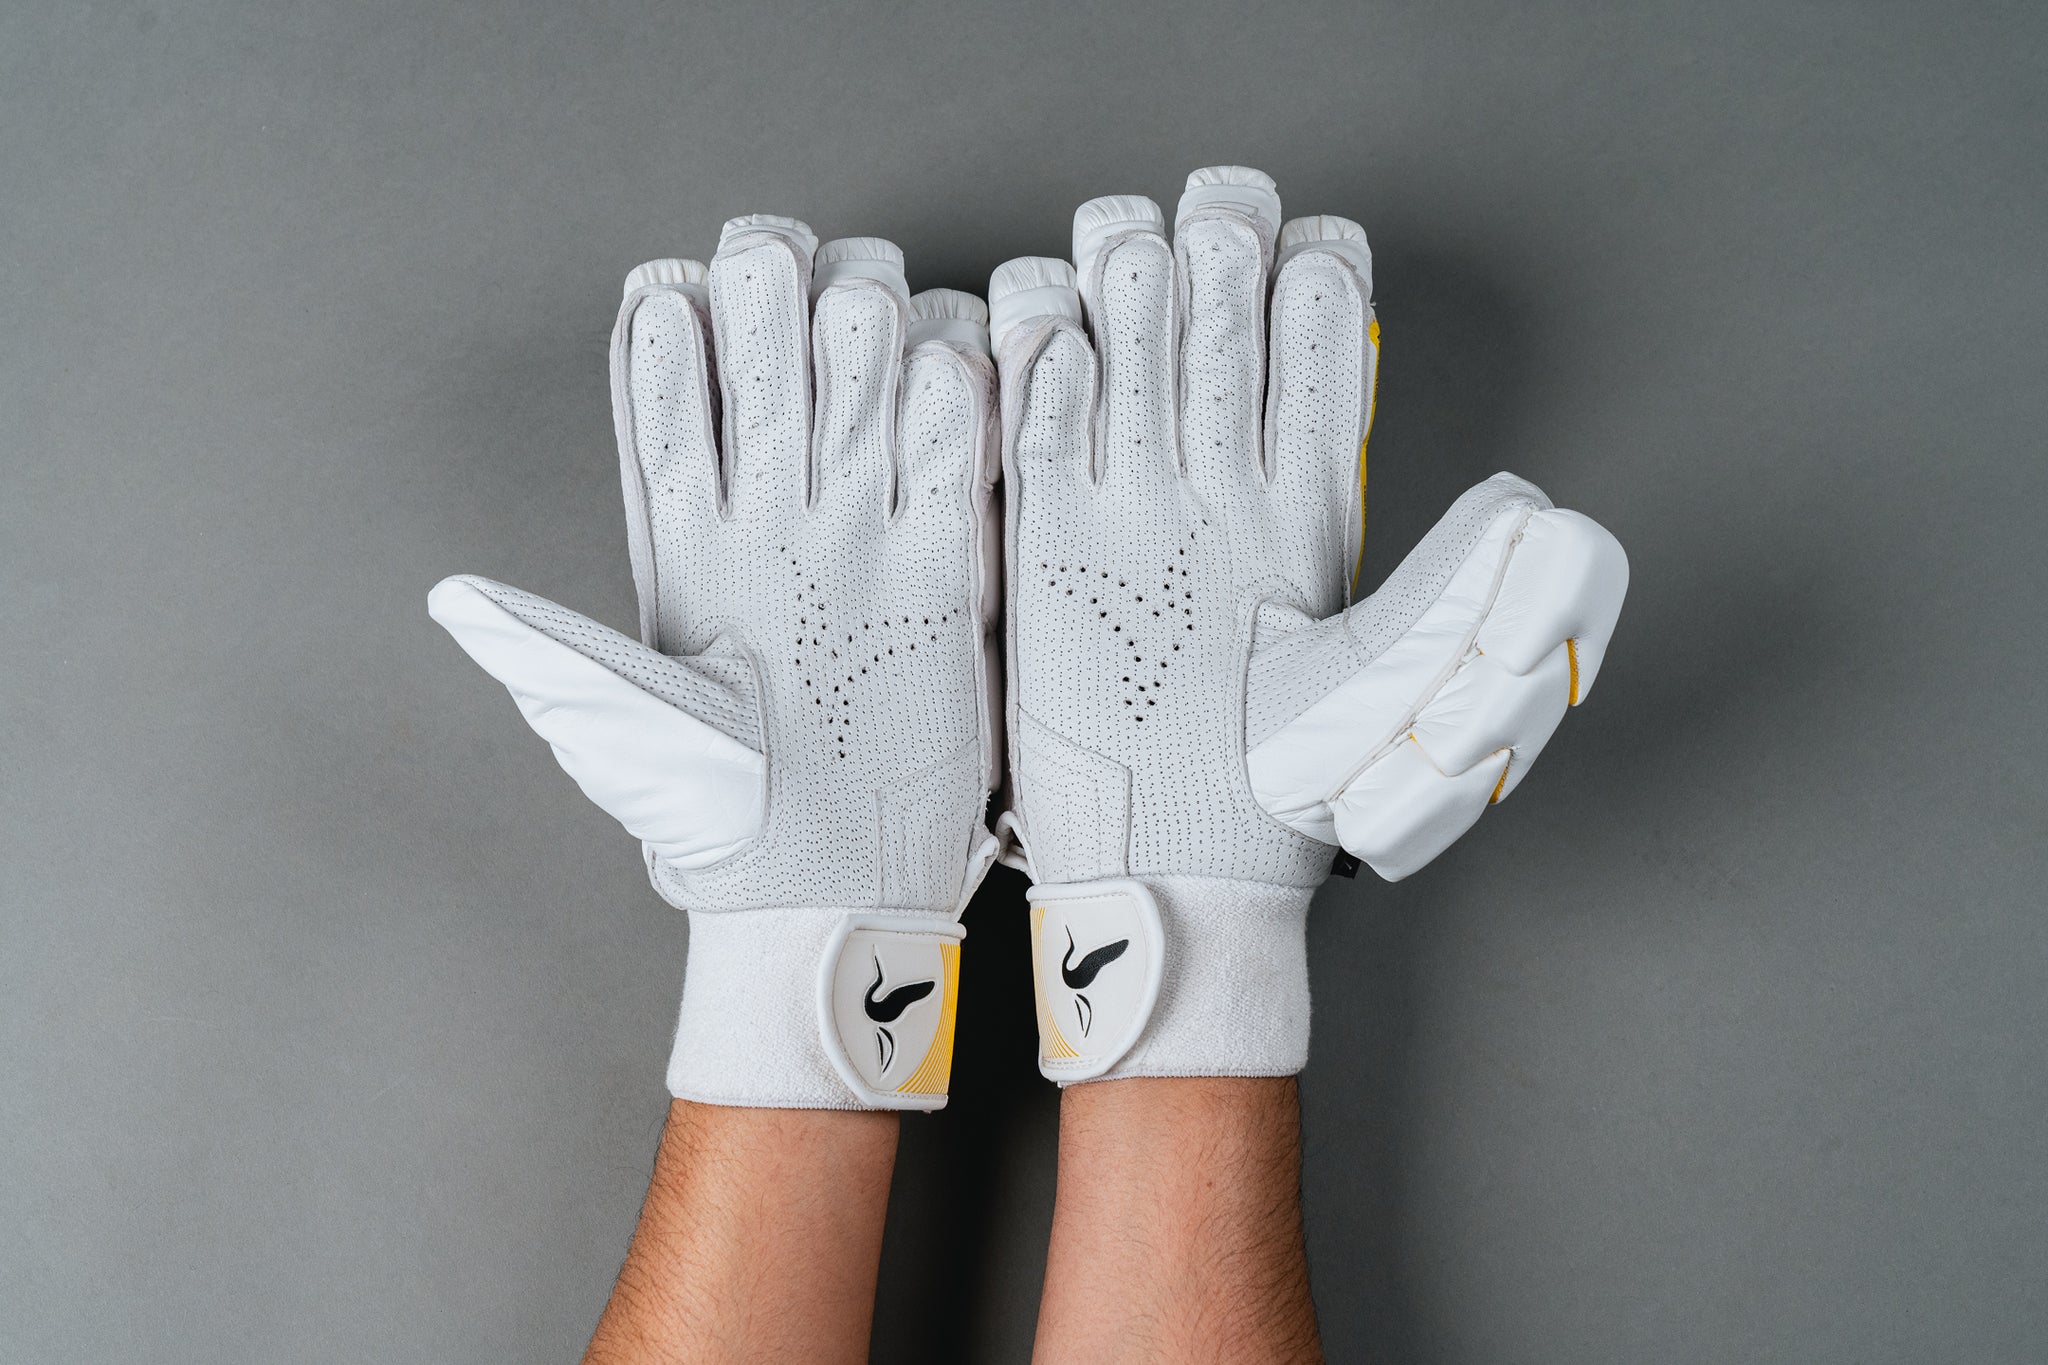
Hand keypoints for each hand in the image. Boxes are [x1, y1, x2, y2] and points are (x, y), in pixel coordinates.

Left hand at [431, 223, 1000, 1109]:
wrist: (830, 892)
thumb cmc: (716, 823)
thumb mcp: (626, 734)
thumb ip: (553, 656)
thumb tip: (453, 600)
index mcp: (689, 546)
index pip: (670, 409)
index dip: (668, 338)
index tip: (672, 296)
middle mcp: (776, 525)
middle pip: (772, 369)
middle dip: (775, 302)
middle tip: (778, 274)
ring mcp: (865, 536)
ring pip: (865, 386)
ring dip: (864, 327)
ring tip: (859, 307)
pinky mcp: (949, 567)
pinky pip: (957, 454)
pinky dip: (955, 397)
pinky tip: (944, 367)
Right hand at [990, 166, 1627, 1080]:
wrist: (1167, 868)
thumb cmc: (1280, 793)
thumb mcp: (1385, 685)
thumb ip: (1451, 590)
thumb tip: (1530, 503)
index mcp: (1306, 505)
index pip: (1316, 359)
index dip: (1314, 288)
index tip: (1308, 251)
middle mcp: (1218, 489)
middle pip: (1216, 328)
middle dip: (1213, 254)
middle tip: (1211, 220)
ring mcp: (1128, 506)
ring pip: (1124, 351)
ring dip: (1126, 285)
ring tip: (1128, 244)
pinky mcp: (1045, 539)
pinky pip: (1035, 420)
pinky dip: (1038, 357)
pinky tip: (1050, 318)